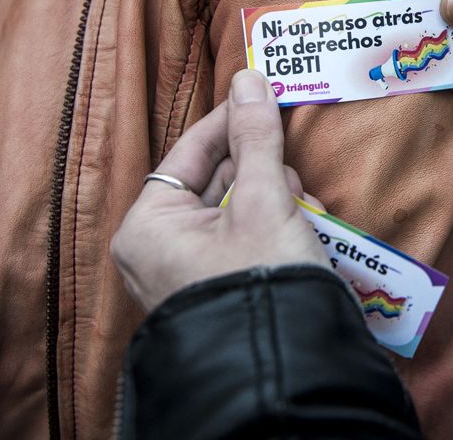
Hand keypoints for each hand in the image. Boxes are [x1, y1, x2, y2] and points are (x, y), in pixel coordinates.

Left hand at [110, 70, 327, 312]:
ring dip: (277, 201)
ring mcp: (186, 273)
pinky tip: (304, 231)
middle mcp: (158, 250)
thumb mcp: (266, 203)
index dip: (230, 121)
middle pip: (216, 181)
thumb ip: (257, 139)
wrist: (283, 372)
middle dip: (263, 173)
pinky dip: (276, 228)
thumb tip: (249, 80)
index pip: (188, 152)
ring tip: (303, 211)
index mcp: (148, 228)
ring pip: (237, 209)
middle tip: (292, 174)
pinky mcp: (217, 288)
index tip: (261, 95)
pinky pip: (244, 240)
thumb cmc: (260, 285)